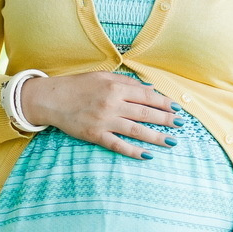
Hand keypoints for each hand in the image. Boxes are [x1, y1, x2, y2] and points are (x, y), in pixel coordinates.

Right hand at [20, 70, 183, 157]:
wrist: (51, 98)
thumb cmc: (79, 85)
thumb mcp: (103, 76)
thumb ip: (127, 82)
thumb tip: (150, 89)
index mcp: (115, 87)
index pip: (146, 96)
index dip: (164, 102)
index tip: (177, 108)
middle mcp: (112, 103)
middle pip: (145, 113)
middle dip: (166, 120)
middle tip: (181, 125)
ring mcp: (104, 121)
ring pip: (136, 130)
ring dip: (156, 137)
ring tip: (171, 142)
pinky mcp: (95, 135)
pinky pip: (118, 145)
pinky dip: (133, 151)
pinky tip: (147, 155)